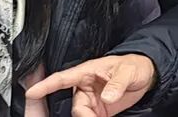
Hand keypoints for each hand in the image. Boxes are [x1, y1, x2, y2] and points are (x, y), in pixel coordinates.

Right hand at [25, 55, 155, 116]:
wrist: (145, 76)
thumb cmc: (133, 65)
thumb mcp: (127, 72)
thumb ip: (116, 84)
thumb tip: (106, 97)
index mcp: (87, 72)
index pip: (62, 78)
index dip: (45, 85)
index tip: (32, 92)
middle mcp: (85, 86)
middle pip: (75, 105)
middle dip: (83, 116)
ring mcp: (92, 100)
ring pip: (81, 114)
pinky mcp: (99, 111)